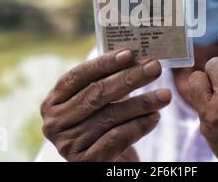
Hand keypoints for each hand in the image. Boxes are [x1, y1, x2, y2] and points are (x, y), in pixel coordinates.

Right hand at [40, 49, 171, 161]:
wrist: (104, 162)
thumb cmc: (102, 124)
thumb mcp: (98, 101)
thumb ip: (107, 80)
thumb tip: (137, 57)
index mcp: (53, 101)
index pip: (78, 76)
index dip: (104, 63)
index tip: (130, 54)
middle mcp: (55, 123)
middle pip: (96, 94)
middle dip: (129, 78)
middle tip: (154, 68)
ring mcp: (68, 144)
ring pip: (110, 116)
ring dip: (142, 103)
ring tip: (164, 95)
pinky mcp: (85, 162)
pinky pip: (117, 138)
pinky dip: (139, 126)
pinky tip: (155, 117)